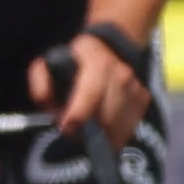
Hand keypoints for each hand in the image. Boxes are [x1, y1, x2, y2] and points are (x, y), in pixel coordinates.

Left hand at [35, 28, 146, 145]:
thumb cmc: (73, 60)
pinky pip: (130, 126)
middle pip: (107, 114)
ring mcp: (135, 87)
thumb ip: (40, 81)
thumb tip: (43, 100)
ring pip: (120, 124)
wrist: (111, 48)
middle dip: (89, 130)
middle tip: (73, 134)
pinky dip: (115, 135)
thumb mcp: (49, 62)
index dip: (79, 112)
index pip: (91, 91)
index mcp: (97, 62)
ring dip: (102, 136)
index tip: (66, 128)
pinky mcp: (143, 99)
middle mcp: (121, 74)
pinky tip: (102, 134)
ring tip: (86, 134)